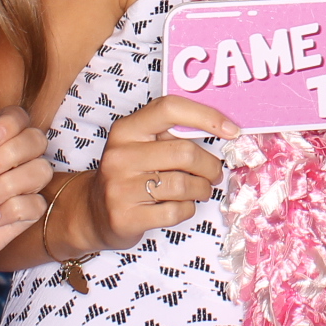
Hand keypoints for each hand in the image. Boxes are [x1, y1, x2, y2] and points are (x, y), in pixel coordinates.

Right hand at [85, 96, 235, 251]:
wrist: (93, 212)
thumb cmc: (129, 174)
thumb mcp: (140, 145)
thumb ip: (171, 134)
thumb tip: (223, 129)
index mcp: (126, 130)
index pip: (170, 108)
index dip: (207, 116)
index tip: (232, 130)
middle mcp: (120, 155)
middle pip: (185, 152)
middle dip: (210, 166)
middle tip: (214, 173)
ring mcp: (120, 187)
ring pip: (184, 184)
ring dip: (202, 189)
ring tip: (201, 190)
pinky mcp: (126, 217)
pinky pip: (175, 211)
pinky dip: (187, 209)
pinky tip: (181, 206)